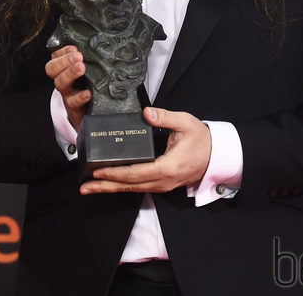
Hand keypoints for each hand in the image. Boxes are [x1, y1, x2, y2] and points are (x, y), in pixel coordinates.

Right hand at [45, 45, 90, 130]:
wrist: (89, 110)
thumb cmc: (88, 85)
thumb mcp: (87, 68)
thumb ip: (86, 57)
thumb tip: (92, 44)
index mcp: (63, 68)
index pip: (55, 56)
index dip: (63, 51)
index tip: (75, 48)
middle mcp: (62, 79)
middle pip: (52, 68)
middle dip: (65, 61)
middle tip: (78, 56)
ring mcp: (67, 92)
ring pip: (60, 83)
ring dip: (70, 73)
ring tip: (81, 67)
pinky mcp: (74, 107)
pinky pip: (72, 102)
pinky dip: (80, 97)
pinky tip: (88, 93)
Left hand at [80, 107, 211, 194]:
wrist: (217, 155)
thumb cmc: (202, 139)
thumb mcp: (186, 123)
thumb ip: (165, 117)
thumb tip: (147, 113)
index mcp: (168, 166)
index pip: (136, 173)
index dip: (115, 172)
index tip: (98, 170)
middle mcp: (164, 180)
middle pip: (130, 186)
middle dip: (105, 186)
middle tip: (84, 187)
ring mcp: (163, 185)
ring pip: (133, 189)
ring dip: (111, 189)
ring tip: (90, 188)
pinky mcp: (162, 184)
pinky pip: (139, 188)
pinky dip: (122, 187)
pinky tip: (110, 184)